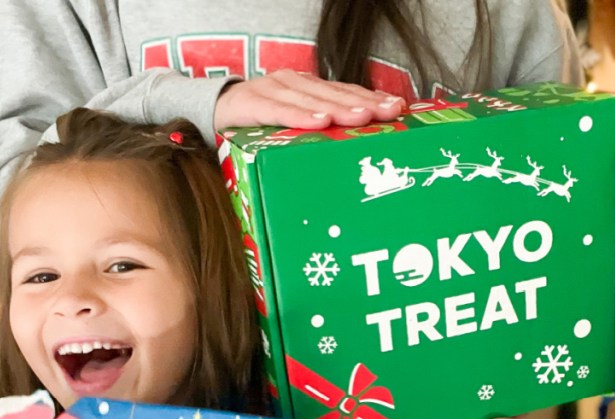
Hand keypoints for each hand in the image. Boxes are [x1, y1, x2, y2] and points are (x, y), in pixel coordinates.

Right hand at [214, 70, 404, 130]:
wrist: (216, 111)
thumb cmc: (262, 122)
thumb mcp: (295, 120)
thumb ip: (322, 125)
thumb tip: (360, 141)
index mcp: (309, 87)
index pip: (346, 92)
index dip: (372, 98)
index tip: (398, 107)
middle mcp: (294, 83)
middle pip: (334, 94)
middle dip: (363, 103)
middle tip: (387, 113)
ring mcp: (272, 89)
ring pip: (311, 100)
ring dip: (338, 109)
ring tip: (361, 118)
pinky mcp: (252, 103)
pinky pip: (279, 111)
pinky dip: (299, 116)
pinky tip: (318, 123)